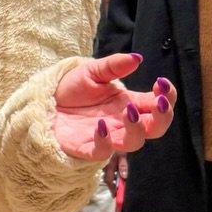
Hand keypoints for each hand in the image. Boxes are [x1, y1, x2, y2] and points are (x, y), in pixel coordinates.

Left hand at [52, 52, 174, 160]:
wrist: (43, 103)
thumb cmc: (72, 89)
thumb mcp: (92, 71)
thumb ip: (113, 66)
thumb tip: (136, 58)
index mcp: (129, 103)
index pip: (158, 104)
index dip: (167, 96)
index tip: (161, 83)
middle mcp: (122, 123)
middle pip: (155, 128)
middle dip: (163, 116)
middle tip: (159, 101)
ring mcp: (107, 137)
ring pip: (134, 143)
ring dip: (137, 129)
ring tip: (129, 111)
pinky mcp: (86, 148)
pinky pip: (101, 152)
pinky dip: (105, 142)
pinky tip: (100, 126)